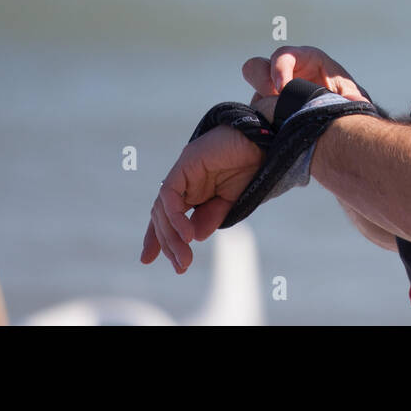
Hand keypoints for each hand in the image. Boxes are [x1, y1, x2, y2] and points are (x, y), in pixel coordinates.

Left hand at [140, 126, 264, 273]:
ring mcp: (182, 172)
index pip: (165, 216)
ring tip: (184, 256)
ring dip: (171, 236)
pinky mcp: (185, 163)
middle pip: (161, 216)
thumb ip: (210, 218)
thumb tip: (192, 238)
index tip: (147, 259)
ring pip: (162, 207)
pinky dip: (174, 216)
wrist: (264, 144)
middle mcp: (183, 182)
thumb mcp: (229, 203)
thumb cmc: (249, 168)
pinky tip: (186, 235)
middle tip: (181, 266)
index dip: (156, 237)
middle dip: (167, 243)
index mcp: (192, 190)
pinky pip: (169, 193)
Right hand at [242, 45, 366, 121]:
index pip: (282, 55)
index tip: (282, 88)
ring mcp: (271, 91)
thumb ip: (352, 97)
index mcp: (304, 59)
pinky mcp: (266, 109)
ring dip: (259, 106)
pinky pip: (254, 114)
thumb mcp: (350, 95)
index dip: (279, 69)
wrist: (339, 115)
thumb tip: (356, 103)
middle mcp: (283, 73)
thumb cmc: (345, 97)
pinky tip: (275, 135)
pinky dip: (260, 123)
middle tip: (275, 103)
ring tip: (275, 122)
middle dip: (261, 84)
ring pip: (252, 94)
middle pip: (255, 68)